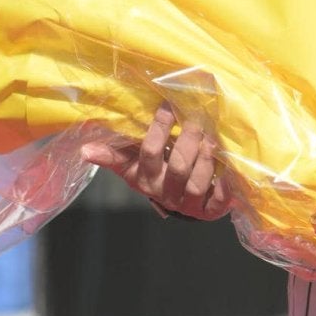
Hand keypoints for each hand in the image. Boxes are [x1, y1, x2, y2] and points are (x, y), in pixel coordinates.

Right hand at [82, 105, 232, 220]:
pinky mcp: (211, 210)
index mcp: (147, 180)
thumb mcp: (134, 166)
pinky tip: (230, 171)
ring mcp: (190, 204)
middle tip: (198, 116)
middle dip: (188, 140)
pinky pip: (219, 202)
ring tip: (212, 138)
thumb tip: (84, 150)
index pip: (149, 153)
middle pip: (177, 167)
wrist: (183, 202)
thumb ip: (112, 156)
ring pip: (196, 183)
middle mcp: (167, 194)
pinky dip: (226, 187)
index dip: (159, 129)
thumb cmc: (157, 174)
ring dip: (206, 160)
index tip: (167, 105)